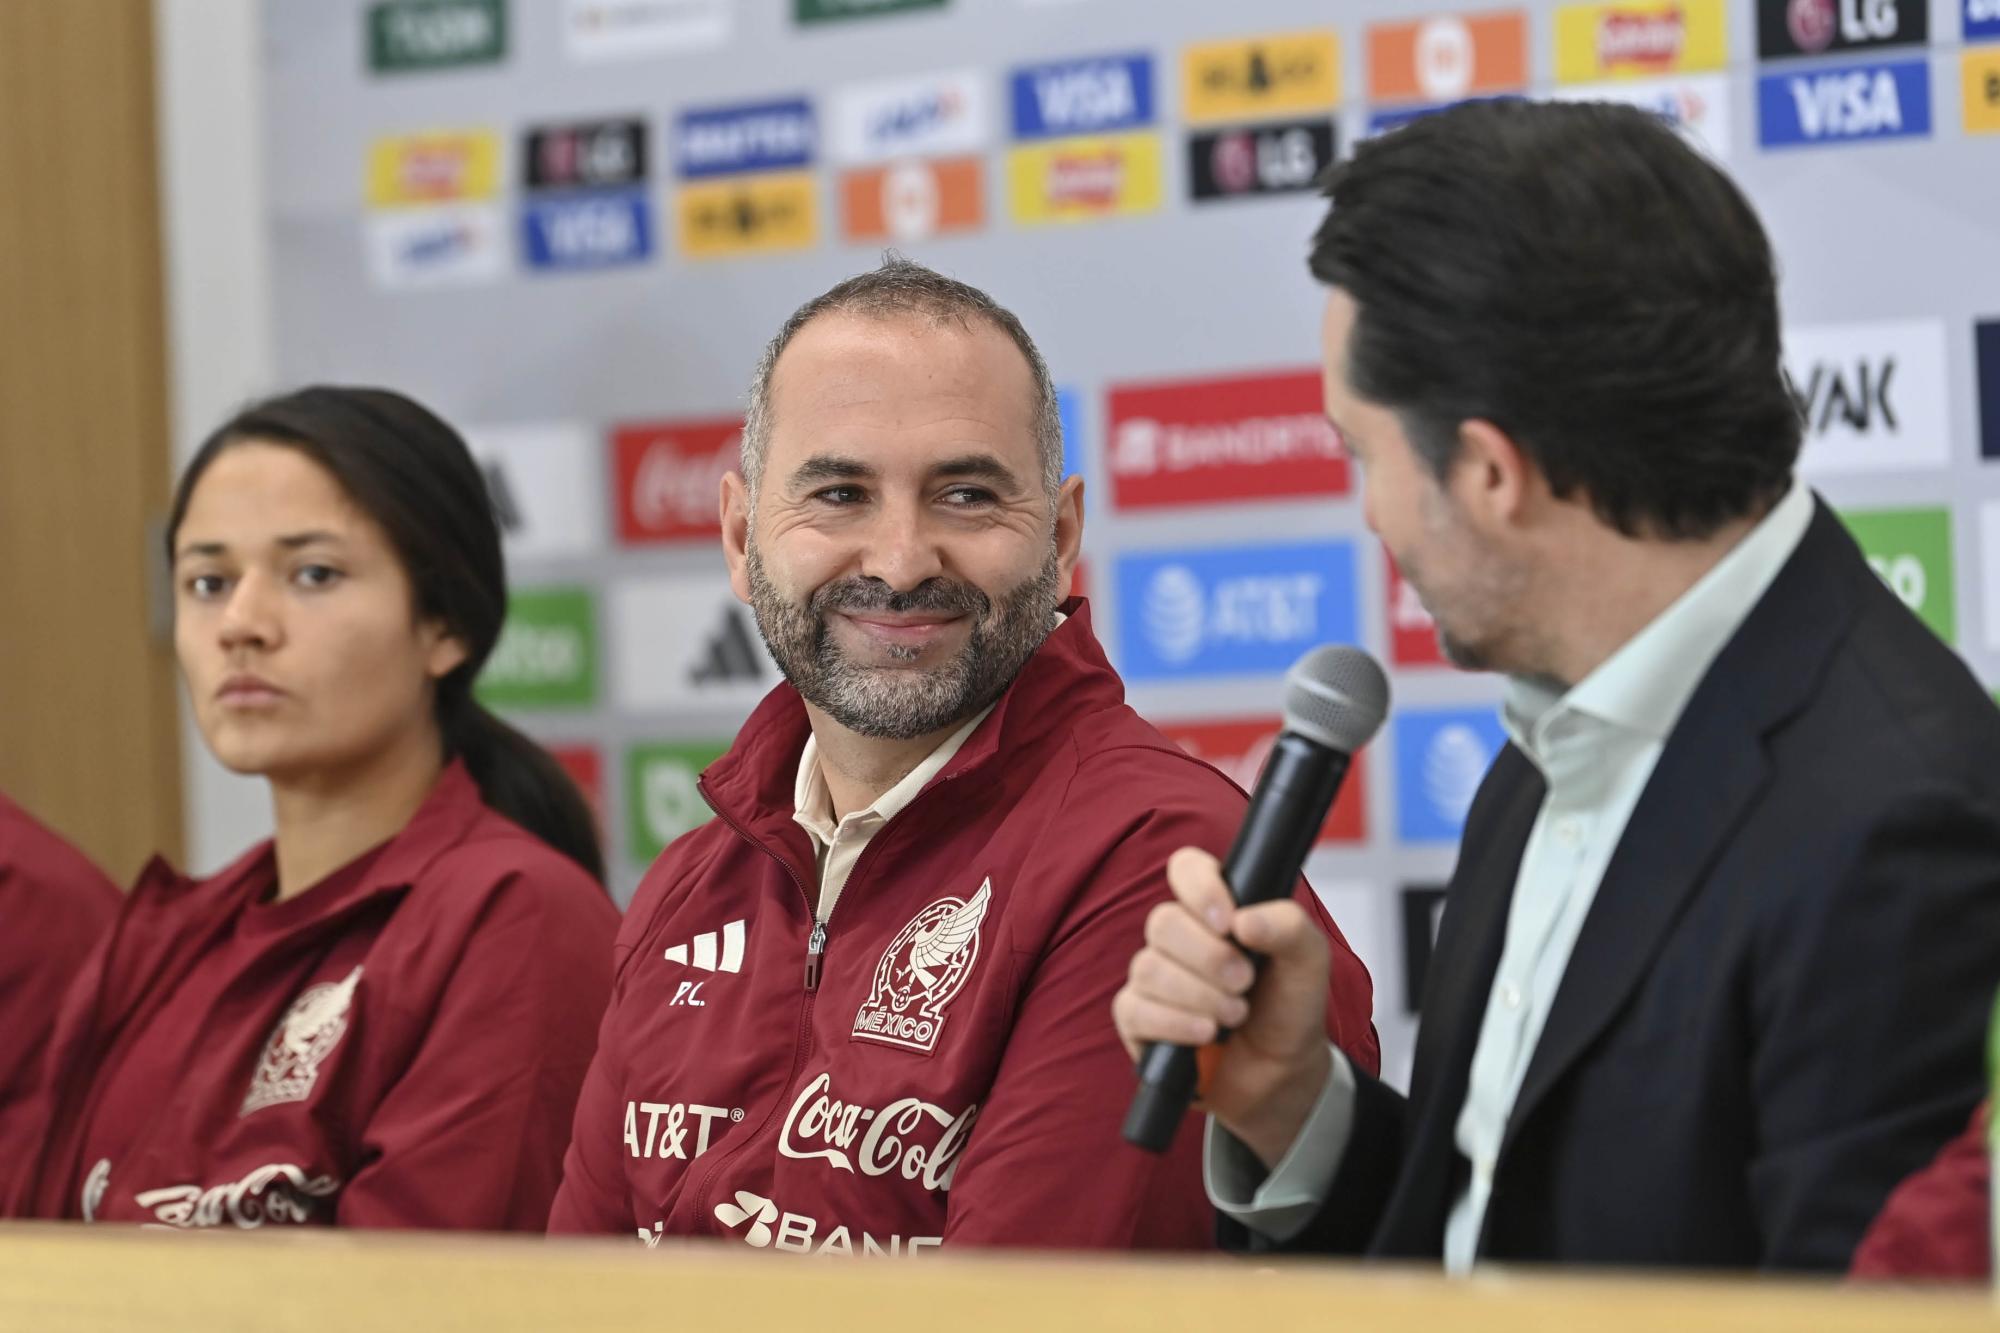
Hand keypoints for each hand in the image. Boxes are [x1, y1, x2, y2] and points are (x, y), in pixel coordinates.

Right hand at [1112, 847, 1333, 1168]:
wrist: (1281, 1074)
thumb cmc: (1289, 1008)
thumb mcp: (1309, 962)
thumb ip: (1289, 927)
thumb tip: (1243, 920)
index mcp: (1214, 909)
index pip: (1185, 868)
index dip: (1200, 887)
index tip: (1228, 921)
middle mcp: (1178, 938)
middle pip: (1163, 922)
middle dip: (1210, 957)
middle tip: (1245, 982)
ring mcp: (1153, 978)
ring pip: (1149, 968)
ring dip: (1200, 996)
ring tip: (1236, 1016)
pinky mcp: (1137, 1020)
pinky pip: (1135, 1010)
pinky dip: (1175, 1024)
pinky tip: (1205, 1035)